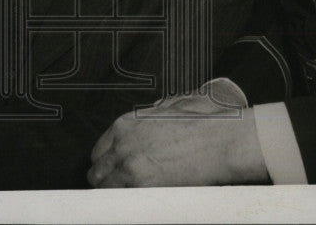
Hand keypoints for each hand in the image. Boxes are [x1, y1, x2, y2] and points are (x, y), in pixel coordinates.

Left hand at [87, 92, 267, 187]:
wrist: (218, 141)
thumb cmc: (200, 125)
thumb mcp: (167, 110)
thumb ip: (148, 120)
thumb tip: (145, 127)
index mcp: (126, 123)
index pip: (98, 151)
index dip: (106, 164)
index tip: (112, 172)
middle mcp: (122, 143)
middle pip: (97, 172)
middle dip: (106, 181)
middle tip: (119, 188)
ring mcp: (129, 165)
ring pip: (105, 188)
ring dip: (115, 194)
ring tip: (130, 197)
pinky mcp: (141, 184)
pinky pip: (121, 201)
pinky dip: (127, 204)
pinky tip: (138, 204)